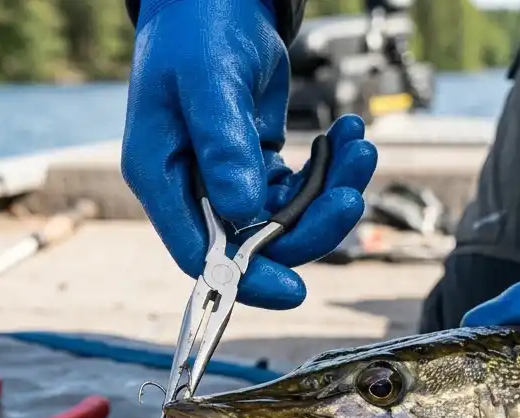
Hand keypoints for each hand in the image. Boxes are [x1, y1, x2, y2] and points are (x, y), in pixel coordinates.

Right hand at [122, 0, 377, 309]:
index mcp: (159, 175)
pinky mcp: (252, 163)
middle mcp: (189, 186)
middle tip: (352, 193)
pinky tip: (349, 135)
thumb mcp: (208, 82)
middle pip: (251, 242)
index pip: (198, 253)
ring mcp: (222, 178)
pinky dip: (329, 169)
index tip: (294, 290)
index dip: (245, 278)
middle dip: (309, 225)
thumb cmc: (197, 26)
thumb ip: (223, 148)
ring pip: (283, 218)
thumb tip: (246, 214)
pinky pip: (296, 189)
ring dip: (329, 192)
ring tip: (360, 148)